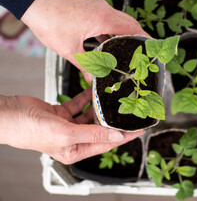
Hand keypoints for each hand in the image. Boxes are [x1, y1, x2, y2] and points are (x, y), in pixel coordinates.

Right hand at [0, 87, 143, 163]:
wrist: (7, 114)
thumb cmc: (29, 130)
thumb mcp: (66, 134)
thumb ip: (93, 134)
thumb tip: (116, 136)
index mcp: (74, 151)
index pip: (106, 144)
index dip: (123, 136)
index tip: (138, 128)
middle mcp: (72, 139)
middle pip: (100, 129)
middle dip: (113, 119)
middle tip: (129, 109)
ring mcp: (67, 126)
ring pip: (90, 115)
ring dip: (99, 106)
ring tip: (113, 97)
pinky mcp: (61, 113)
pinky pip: (78, 104)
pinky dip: (85, 98)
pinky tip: (94, 90)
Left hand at [21, 0, 148, 81]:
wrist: (34, 1)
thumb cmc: (50, 21)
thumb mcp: (69, 49)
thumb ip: (84, 65)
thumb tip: (92, 80)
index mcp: (103, 19)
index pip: (132, 28)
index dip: (145, 39)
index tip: (153, 48)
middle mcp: (104, 10)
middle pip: (129, 23)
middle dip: (138, 37)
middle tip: (143, 51)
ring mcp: (97, 8)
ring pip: (119, 21)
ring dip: (125, 33)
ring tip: (129, 49)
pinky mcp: (90, 8)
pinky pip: (108, 20)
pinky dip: (113, 30)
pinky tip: (109, 43)